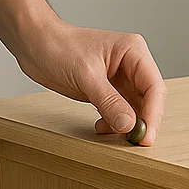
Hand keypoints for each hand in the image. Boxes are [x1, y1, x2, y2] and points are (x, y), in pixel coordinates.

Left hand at [15, 21, 166, 145]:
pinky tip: (101, 126)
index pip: (154, 87)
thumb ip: (109, 101)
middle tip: (136, 143)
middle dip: (143, 122)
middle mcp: (131, 65)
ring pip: (135, 109)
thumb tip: (129, 125)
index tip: (146, 136)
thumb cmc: (58, 47)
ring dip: (127, 126)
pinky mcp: (107, 91)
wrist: (35, 45)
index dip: (153, 113)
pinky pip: (119, 113)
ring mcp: (120, 80)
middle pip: (149, 100)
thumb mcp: (86, 75)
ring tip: (113, 134)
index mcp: (133, 52)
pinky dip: (114, 124)